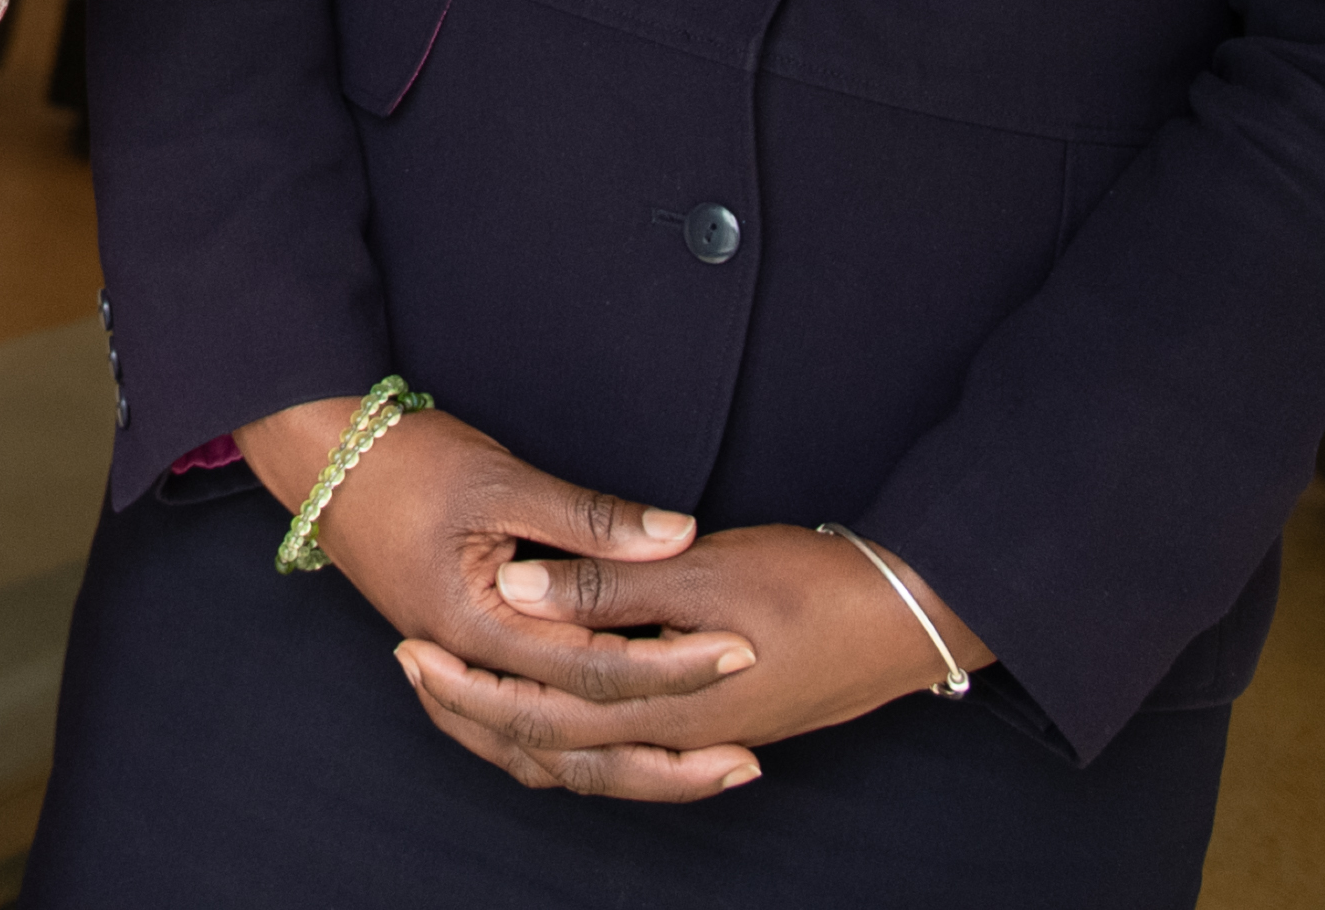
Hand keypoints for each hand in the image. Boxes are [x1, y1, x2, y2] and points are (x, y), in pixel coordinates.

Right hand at [241, 403, 743, 749]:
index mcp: (476, 628)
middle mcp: (467, 670)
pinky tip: (621, 751)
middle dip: (665, 748)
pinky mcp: (460, 667)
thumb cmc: (406, 462)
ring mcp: (459, 676)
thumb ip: (589, 519)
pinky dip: (576, 753)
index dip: (673, 663)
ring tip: (701, 773)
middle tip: (747, 751)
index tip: (741, 650)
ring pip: (547, 757)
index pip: (594, 669)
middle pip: (577, 739)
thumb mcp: (501, 479)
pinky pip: (522, 736)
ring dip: (625, 771)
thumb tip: (678, 534)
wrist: (322, 458)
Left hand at [396, 523, 992, 800]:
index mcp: (664, 706)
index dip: (471, 686)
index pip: (543, 715)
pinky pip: (624, 745)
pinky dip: (574, 732)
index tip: (409, 648)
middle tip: (411, 666)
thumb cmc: (814, 585)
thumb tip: (515, 585)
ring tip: (462, 690)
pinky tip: (559, 704)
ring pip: (589, 755)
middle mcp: (679, 737)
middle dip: (478, 711)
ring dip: (522, 726)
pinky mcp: (722, 720)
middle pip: (554, 747)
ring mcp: (703, 735)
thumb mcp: (704, 570)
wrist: (914, 613)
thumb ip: (607, 580)